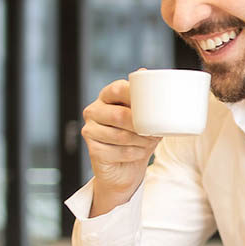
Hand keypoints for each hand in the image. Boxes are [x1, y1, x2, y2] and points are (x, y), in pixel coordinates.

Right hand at [81, 74, 160, 216]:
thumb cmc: (137, 139)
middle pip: (119, 115)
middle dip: (141, 126)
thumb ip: (149, 103)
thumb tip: (151, 75)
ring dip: (141, 141)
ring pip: (120, 135)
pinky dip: (135, 154)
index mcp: (106, 97)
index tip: (152, 104)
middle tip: (154, 132)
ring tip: (149, 143)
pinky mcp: (93, 150)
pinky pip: (119, 151)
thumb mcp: (147, 120)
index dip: (135, 95)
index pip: (117, 89)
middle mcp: (93, 111)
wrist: (126, 170)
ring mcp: (90, 130)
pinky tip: (138, 153)